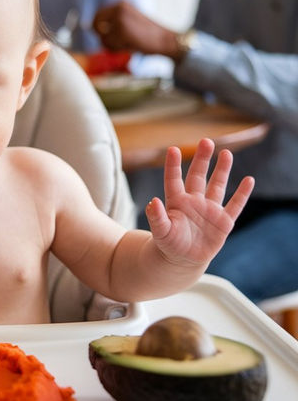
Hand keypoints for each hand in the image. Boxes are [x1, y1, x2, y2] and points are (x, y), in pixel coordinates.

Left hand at [93, 1, 179, 56]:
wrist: (165, 40)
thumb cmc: (146, 34)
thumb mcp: (128, 21)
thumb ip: (111, 22)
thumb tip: (88, 26)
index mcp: (121, 3)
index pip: (98, 15)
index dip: (98, 27)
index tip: (105, 35)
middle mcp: (119, 8)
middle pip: (95, 24)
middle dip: (101, 36)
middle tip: (114, 42)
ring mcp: (120, 19)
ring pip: (102, 38)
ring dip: (112, 45)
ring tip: (128, 43)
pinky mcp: (121, 31)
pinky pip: (109, 45)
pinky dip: (117, 49)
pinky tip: (130, 46)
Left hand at [145, 138, 253, 266]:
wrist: (183, 259)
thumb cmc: (168, 243)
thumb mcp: (161, 231)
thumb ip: (156, 217)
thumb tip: (153, 202)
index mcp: (176, 202)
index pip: (174, 179)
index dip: (173, 166)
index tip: (172, 149)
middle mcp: (193, 201)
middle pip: (198, 176)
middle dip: (202, 159)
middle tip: (206, 141)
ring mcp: (209, 210)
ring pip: (217, 185)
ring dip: (222, 170)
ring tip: (226, 153)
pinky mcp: (223, 221)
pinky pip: (235, 205)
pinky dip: (242, 194)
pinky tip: (248, 180)